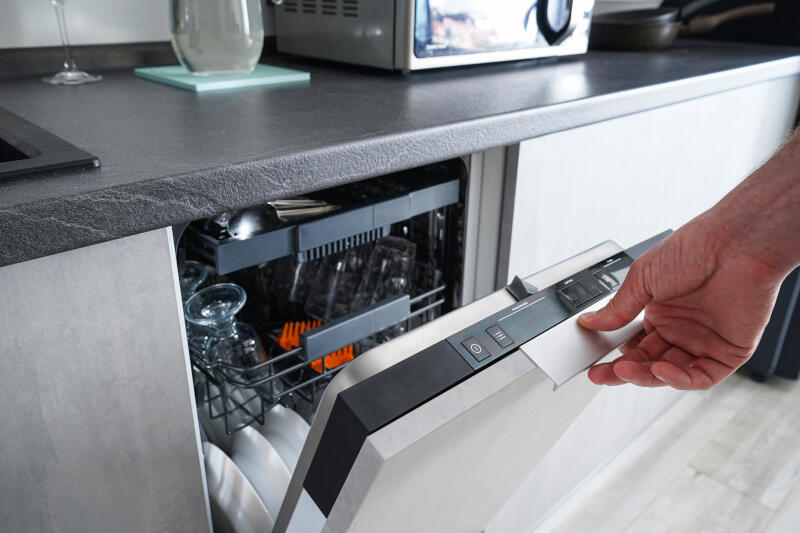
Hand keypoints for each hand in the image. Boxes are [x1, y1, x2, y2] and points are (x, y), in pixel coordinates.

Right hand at [579, 218, 785, 389]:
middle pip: (649, 362)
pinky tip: (659, 370)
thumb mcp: (642, 278)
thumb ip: (617, 307)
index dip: (616, 355)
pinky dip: (679, 379)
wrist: (733, 244)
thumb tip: (591, 321)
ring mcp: (705, 341)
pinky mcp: (729, 352)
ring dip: (646, 376)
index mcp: (663, 312)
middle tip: (601, 374)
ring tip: (624, 371)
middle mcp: (683, 328)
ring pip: (672, 373)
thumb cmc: (694, 249)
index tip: (595, 362)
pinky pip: (701, 376)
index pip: (636, 345)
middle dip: (624, 371)